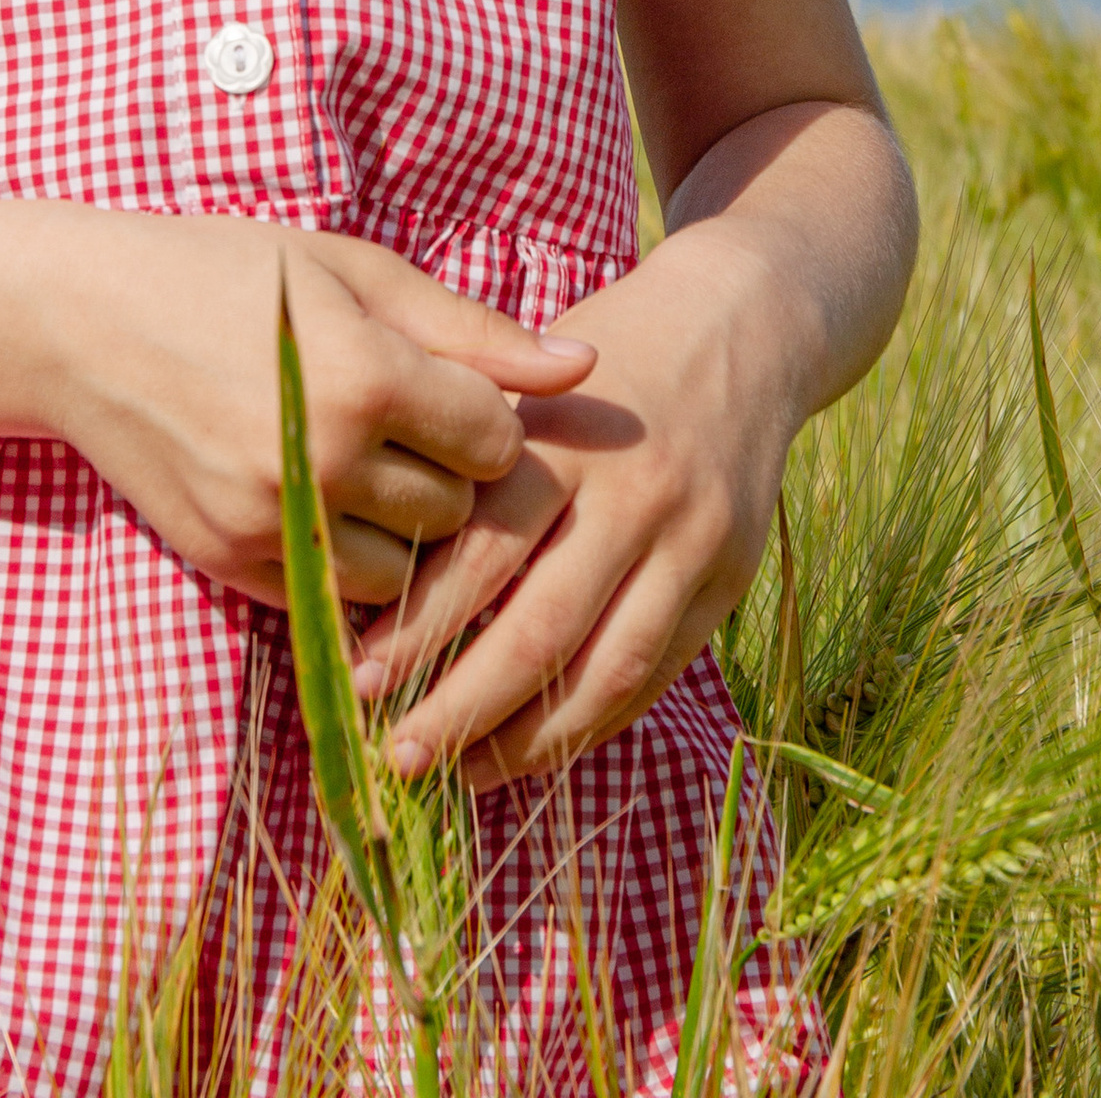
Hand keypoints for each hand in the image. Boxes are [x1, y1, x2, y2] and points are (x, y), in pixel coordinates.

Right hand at [24, 213, 593, 610]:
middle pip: (456, 515)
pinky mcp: (230, 565)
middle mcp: (322, 461)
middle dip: (448, 478)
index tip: (452, 389)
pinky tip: (315, 499)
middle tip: (405, 426)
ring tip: (362, 467)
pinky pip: (329, 598)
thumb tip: (585, 367)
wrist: (80, 320)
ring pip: (401, 577)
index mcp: (365, 376)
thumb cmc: (227, 272)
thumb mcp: (351, 272)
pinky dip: (338, 561)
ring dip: (398, 533)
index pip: (496, 443)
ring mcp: (271, 523)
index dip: (487, 417)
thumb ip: (473, 329)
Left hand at [352, 228, 798, 783]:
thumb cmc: (602, 350)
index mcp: (565, 440)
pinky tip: (534, 752)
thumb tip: (371, 556)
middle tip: (392, 754)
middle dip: (459, 705)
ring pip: (604, 672)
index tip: (357, 678)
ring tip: (456, 776)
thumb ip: (467, 455)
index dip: (417, 627)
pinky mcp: (729, 580)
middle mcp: (633, 496)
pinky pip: (655, 675)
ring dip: (526, 739)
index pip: (482, 554)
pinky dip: (593, 724)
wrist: (743, 323)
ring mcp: (691, 544)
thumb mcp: (526, 372)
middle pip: (540, 630)